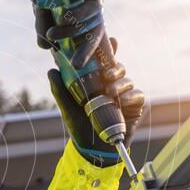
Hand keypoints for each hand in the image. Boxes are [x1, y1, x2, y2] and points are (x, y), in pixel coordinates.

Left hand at [48, 37, 145, 167]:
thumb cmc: (79, 126)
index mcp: (97, 81)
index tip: (111, 40)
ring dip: (120, 83)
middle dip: (114, 66)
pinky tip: (121, 101)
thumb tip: (51, 71)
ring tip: (110, 91)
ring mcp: (124, 95)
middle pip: (118, 67)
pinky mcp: (134, 107)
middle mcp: (112, 85)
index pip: (104, 61)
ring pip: (127, 80)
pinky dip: (130, 97)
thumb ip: (60, 90)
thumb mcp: (67, 107)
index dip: (109, 49)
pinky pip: (137, 95)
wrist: (92, 149)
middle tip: (106, 73)